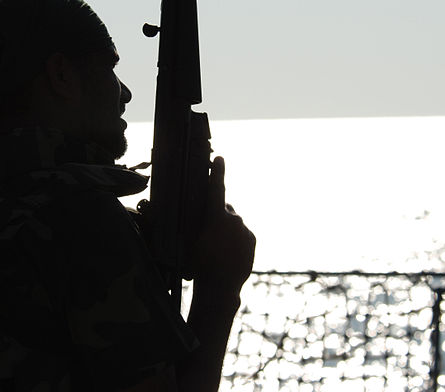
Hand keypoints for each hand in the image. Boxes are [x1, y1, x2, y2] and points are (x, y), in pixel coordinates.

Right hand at [185, 157, 255, 293]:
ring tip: (218, 250)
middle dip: (218, 216)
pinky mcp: (252, 240)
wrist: (221, 286)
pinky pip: (242, 234)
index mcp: (216, 217)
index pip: (216, 189)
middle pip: (224, 210)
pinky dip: (236, 239)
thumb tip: (205, 220)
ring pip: (234, 223)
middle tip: (208, 235)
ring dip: (227, 231)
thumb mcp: (192, 241)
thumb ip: (201, 224)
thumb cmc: (199, 265)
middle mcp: (233, 220)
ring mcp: (244, 230)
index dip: (217, 172)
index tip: (220, 158)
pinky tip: (228, 254)